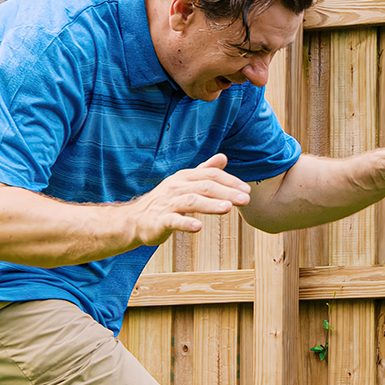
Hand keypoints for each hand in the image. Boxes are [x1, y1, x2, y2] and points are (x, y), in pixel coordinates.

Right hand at [125, 155, 250, 247]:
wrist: (136, 219)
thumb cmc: (165, 201)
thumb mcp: (185, 182)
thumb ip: (204, 170)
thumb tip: (223, 157)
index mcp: (184, 177)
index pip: (210, 175)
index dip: (230, 181)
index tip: (247, 190)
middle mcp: (176, 187)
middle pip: (204, 187)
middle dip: (227, 192)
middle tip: (246, 199)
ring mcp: (168, 203)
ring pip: (191, 201)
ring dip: (210, 205)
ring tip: (228, 208)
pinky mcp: (160, 221)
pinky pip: (173, 221)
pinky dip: (185, 224)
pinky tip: (198, 228)